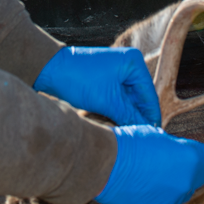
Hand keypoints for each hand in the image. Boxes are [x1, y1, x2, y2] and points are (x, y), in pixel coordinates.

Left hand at [33, 46, 161, 125]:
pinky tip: (116, 126)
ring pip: (128, 101)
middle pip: (139, 99)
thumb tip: (147, 131)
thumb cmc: (78, 79)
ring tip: (128, 135)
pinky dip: (117, 111)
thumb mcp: (108, 102)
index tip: (153, 137)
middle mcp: (128, 64)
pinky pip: (118, 98)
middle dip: (137, 118)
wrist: (50, 70)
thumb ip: (130, 116)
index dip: (151, 118)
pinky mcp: (106, 79)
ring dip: (126, 116)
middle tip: (140, 140)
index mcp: (133, 62)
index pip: (148, 96)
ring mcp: (117, 71)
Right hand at [94, 125, 203, 203]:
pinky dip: (155, 199)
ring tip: (146, 175)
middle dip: (185, 171)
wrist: (103, 164)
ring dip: (170, 186)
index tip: (192, 153)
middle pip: (197, 178)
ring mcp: (173, 201)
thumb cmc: (128, 144)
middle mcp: (187, 182)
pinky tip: (139, 188)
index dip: (202, 154)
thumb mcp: (159, 135)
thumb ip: (178, 148)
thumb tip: (181, 154)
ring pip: (180, 193)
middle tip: (163, 162)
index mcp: (191, 159)